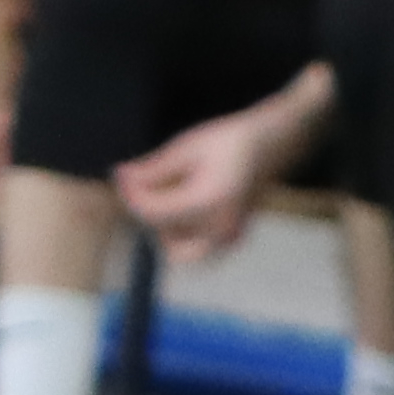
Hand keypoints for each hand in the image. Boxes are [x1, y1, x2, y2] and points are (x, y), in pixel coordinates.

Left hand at [116, 92, 302, 263]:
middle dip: (154, 222)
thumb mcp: (186, 148)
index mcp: (210, 202)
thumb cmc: (229, 141)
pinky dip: (185, 234)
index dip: (131, 196)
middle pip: (171, 248)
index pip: (156, 214)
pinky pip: (200, 248)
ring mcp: (232, 237)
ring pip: (185, 253)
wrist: (271, 145)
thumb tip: (122, 178)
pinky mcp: (235, 238)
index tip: (121, 175)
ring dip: (169, 230)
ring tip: (167, 195)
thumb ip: (153, 169)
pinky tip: (183, 204)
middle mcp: (223, 227)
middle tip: (146, 191)